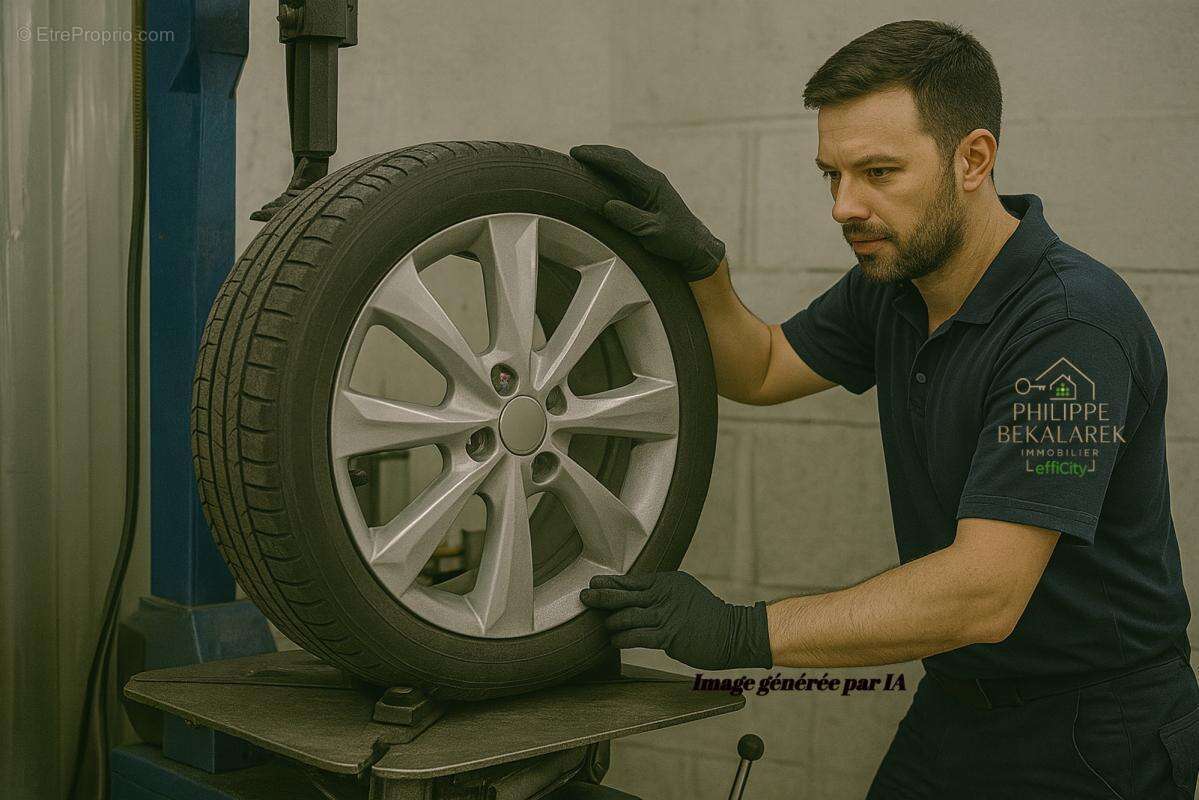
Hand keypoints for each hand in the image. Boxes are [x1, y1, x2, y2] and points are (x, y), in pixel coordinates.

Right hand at [569, 144, 726, 280]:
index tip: (578, 154)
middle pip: (622, 157)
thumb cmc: (677, 239)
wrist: (695, 245)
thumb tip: (608, 206)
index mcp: (653, 183)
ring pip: (624, 163)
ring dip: (603, 158)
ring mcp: (650, 184)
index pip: (621, 163)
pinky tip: (598, 174)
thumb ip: (631, 219)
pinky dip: (610, 169)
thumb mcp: (653, 232)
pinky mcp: (647, 192)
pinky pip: (625, 175)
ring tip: (582, 158)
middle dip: (597, 152)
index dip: (598, 157)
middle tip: (575, 152)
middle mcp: (651, 179)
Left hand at [579, 571, 772, 669]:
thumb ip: (662, 593)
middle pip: (625, 595)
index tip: (594, 583)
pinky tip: (614, 640)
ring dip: (611, 622)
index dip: (611, 583)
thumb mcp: (684, 593)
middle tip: (585, 597)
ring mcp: (666, 614)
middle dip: (602, 596)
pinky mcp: (669, 635)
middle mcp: (664, 595)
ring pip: (628, 616)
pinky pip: (638, 636)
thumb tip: (637, 598)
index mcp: (667, 582)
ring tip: (602, 625)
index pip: (632, 581)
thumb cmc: (707, 616)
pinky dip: (622, 638)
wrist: (732, 632)